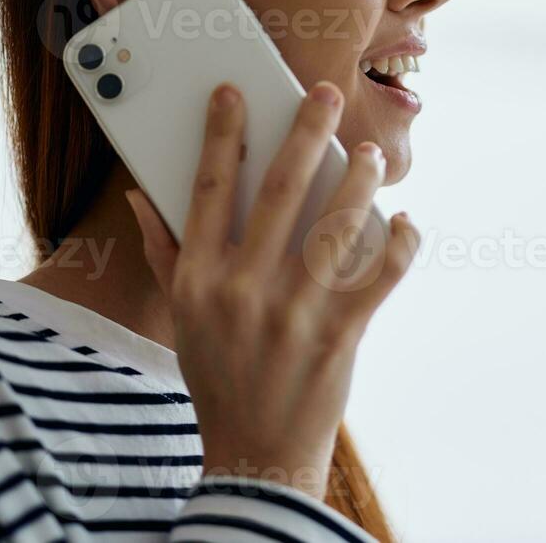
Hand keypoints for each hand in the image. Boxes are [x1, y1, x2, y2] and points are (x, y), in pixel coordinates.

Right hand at [126, 80, 420, 499]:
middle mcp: (242, 290)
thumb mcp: (180, 316)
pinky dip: (397, 243)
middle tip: (324, 94)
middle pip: (280, 192)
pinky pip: (378, 276)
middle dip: (304, 133)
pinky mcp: (339, 337)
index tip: (235, 93)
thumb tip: (142, 194)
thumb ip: (164, 252)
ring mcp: (293, 314)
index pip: (208, 189)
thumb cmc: (219, 374)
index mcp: (198, 279)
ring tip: (372, 154)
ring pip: (336, 226)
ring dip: (359, 181)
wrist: (256, 452)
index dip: (222, 135)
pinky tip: (402, 221)